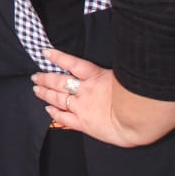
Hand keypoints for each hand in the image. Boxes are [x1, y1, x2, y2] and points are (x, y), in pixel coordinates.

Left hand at [30, 47, 174, 147]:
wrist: (138, 118)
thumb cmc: (139, 95)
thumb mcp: (126, 74)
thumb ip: (114, 70)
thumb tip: (118, 59)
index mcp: (96, 76)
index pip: (72, 63)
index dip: (58, 57)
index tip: (45, 52)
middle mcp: (84, 90)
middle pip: (59, 82)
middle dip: (45, 78)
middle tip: (35, 76)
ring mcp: (81, 107)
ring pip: (57, 98)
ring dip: (45, 93)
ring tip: (36, 89)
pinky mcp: (83, 123)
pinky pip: (64, 117)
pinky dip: (54, 113)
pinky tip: (47, 109)